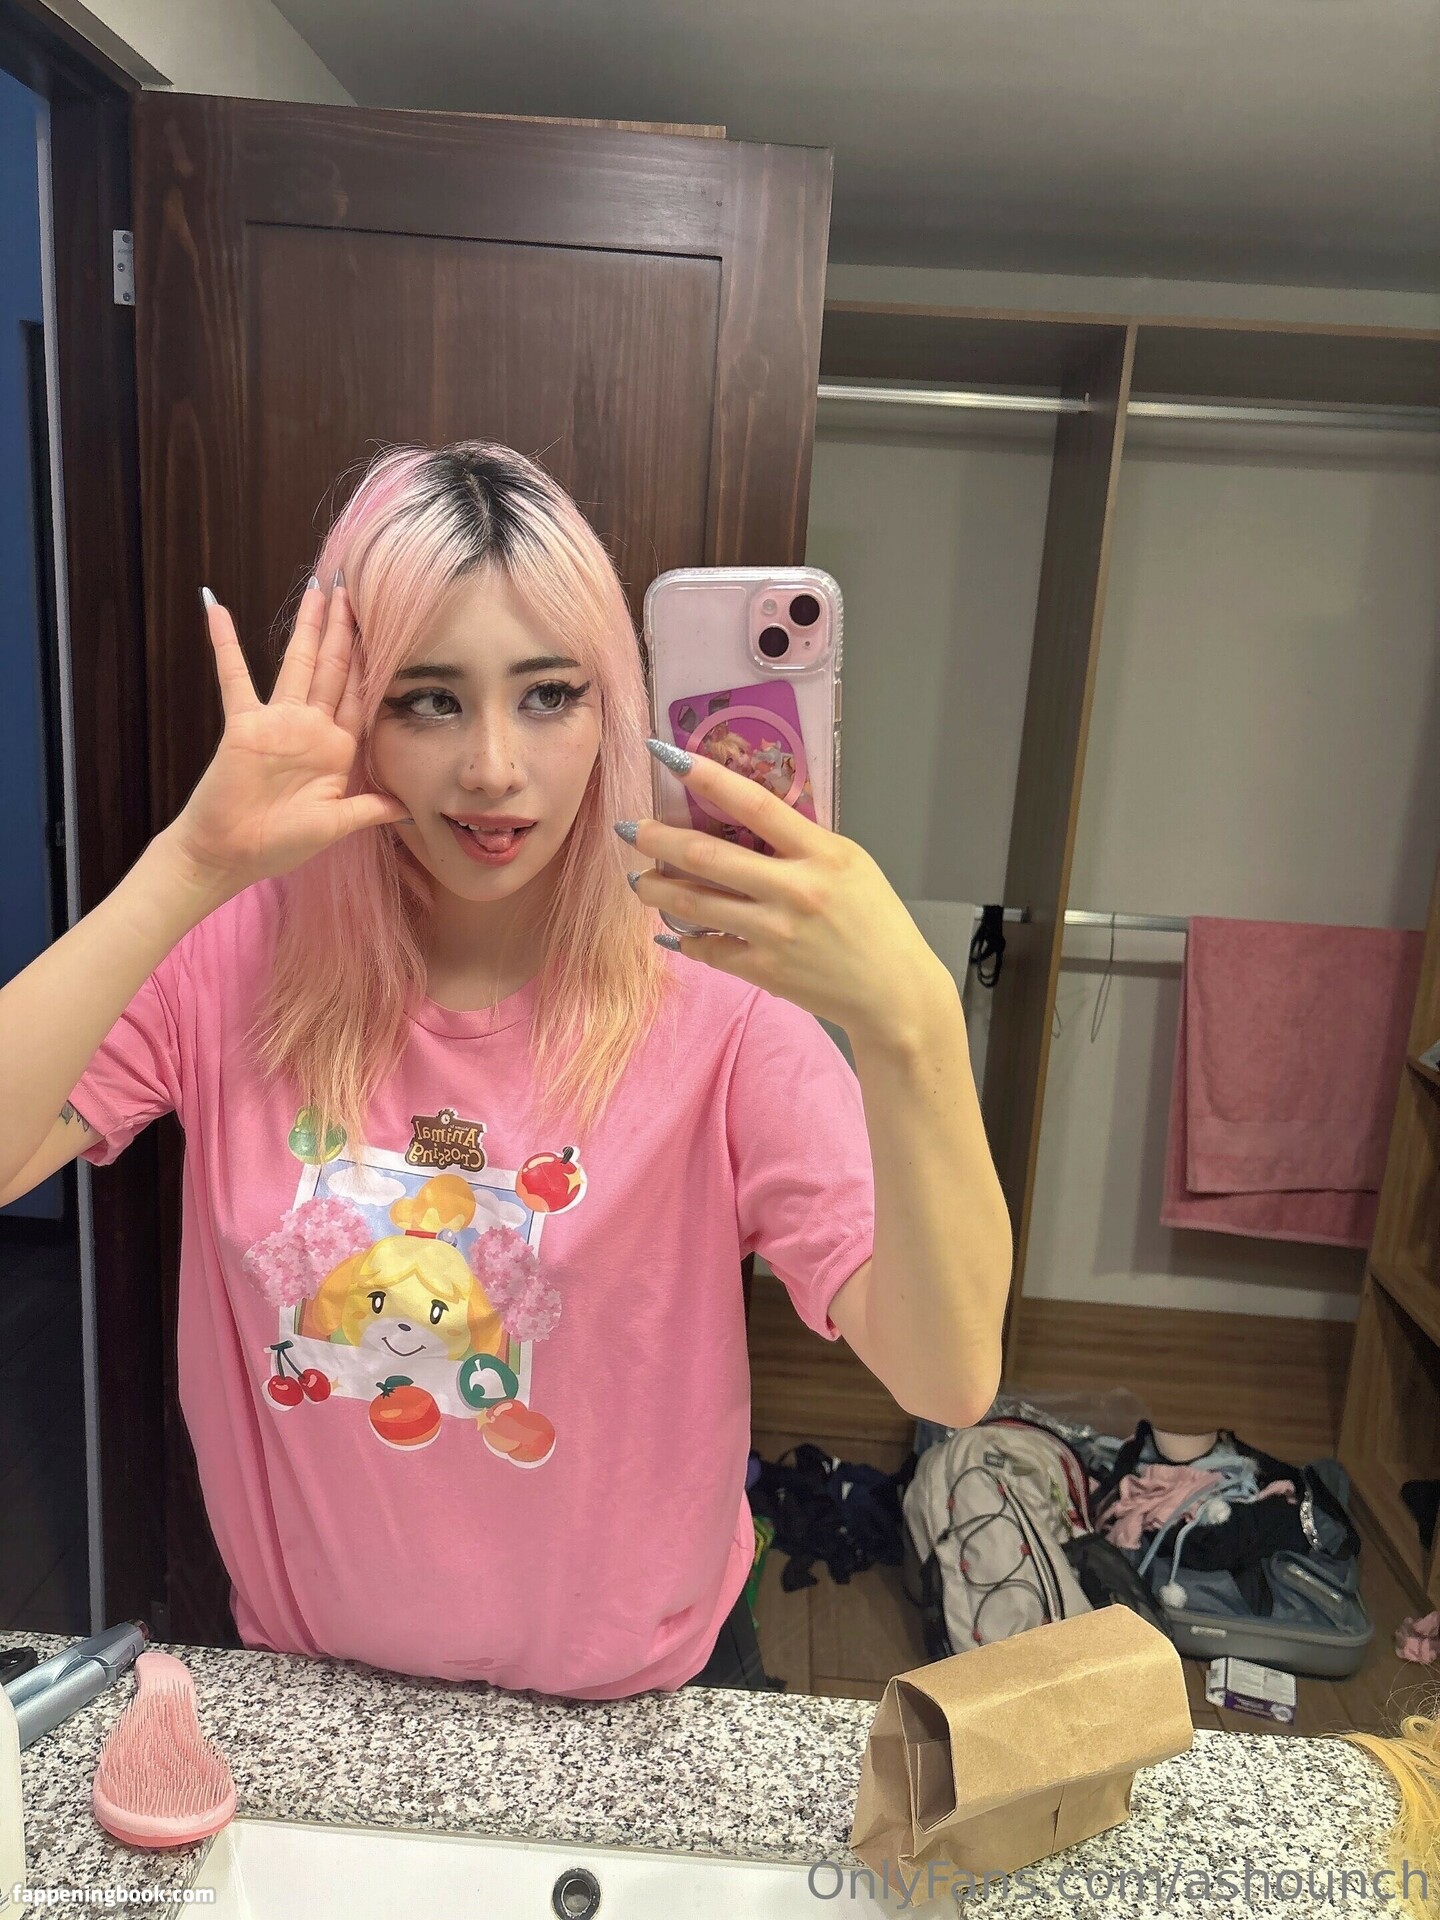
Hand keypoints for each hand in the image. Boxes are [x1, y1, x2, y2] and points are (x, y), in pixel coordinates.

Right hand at [168, 577, 408, 896]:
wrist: (230, 856)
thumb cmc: (279, 844)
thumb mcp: (337, 825)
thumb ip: (371, 809)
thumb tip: (409, 808)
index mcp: (337, 749)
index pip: (360, 695)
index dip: (372, 663)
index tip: (384, 628)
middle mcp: (309, 729)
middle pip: (333, 669)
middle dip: (344, 631)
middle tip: (353, 590)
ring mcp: (276, 723)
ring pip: (296, 664)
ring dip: (307, 627)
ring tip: (316, 589)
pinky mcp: (243, 725)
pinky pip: (234, 677)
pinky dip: (224, 643)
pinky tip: (216, 607)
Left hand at [624, 739, 952, 1046]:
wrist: (894, 993)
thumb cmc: (877, 922)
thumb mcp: (852, 863)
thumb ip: (803, 839)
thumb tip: (746, 814)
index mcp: (821, 853)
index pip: (754, 804)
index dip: (707, 776)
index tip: (667, 756)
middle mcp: (793, 891)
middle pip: (708, 857)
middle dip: (658, 839)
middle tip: (630, 828)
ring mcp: (775, 933)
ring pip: (696, 904)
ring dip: (657, 888)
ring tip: (638, 879)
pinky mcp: (764, 971)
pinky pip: (708, 948)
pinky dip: (683, 938)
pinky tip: (669, 930)